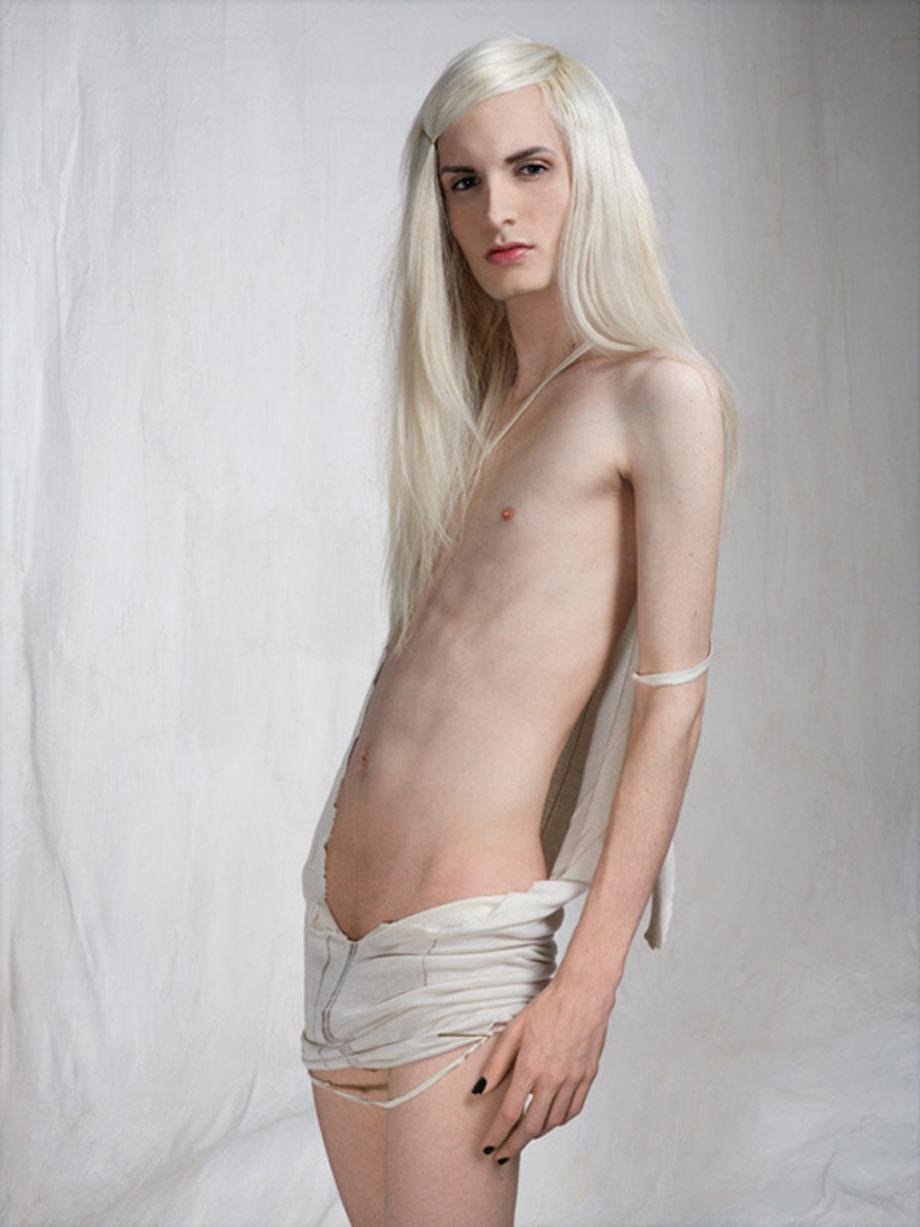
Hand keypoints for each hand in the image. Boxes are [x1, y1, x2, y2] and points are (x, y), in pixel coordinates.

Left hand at [472, 976, 615, 1163]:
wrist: (583, 994)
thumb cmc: (547, 1007)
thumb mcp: (514, 1030)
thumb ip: (496, 1063)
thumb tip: (480, 1090)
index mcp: (530, 1068)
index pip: (509, 1113)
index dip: (496, 1135)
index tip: (487, 1148)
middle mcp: (552, 1080)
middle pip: (531, 1127)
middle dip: (513, 1145)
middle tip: (501, 1154)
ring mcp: (572, 1080)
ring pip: (553, 1122)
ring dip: (535, 1133)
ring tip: (523, 1135)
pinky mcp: (587, 1077)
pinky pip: (573, 1110)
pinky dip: (559, 1121)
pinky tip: (550, 1119)